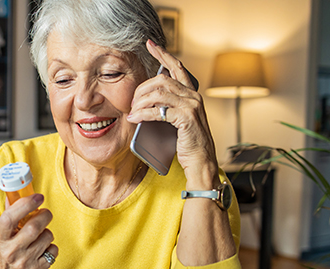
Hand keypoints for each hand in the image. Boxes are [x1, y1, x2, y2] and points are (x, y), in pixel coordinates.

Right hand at [0, 193, 57, 268]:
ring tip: (41, 236)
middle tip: (46, 213)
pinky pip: (53, 250)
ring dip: (48, 233)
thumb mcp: (3, 237)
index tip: (37, 197)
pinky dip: (51, 247)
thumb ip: (10, 216)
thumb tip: (14, 193)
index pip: (9, 218)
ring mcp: (25, 263)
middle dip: (44, 216)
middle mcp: (11, 251)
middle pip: (34, 227)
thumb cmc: (8, 254)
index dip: (24, 204)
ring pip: (47, 237)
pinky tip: (43, 251)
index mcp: (0, 239)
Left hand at [127, 40, 219, 188]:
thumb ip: (166, 106)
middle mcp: (193, 96)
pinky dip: (143, 114)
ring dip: (140, 101)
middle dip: (141, 88)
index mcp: (191, 93)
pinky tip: (135, 118)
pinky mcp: (186, 119)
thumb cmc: (186, 142)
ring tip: (132, 111)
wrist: (200, 161)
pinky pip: (159, 111)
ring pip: (159, 93)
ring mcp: (191, 106)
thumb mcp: (176, 119)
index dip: (163, 54)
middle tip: (131, 101)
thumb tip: (144, 100)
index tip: (150, 44)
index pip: (176, 67)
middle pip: (161, 79)